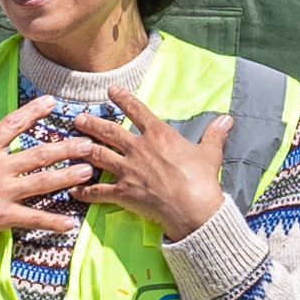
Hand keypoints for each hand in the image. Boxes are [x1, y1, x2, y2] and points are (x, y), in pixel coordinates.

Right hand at [0, 99, 102, 256]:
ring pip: (43, 182)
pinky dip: (53, 222)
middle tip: (88, 143)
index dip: (33, 111)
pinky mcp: (4, 216)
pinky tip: (70, 224)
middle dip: (66, 148)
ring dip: (68, 177)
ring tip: (88, 171)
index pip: (12, 124)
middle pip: (39, 154)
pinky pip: (34, 219)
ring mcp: (4, 191)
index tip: (51, 102)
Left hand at [77, 90, 232, 240]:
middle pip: (109, 132)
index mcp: (158, 135)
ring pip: (98, 155)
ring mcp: (128, 170)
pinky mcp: (123, 192)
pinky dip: (84, 191)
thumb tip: (227, 120)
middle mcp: (138, 149)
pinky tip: (73, 189)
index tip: (111, 90)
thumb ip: (214, 135)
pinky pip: (98, 191)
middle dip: (92, 123)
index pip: (137, 111)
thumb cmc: (202, 180)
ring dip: (82, 149)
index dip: (123, 99)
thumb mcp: (210, 153)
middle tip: (79, 118)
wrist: (193, 208)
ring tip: (71, 144)